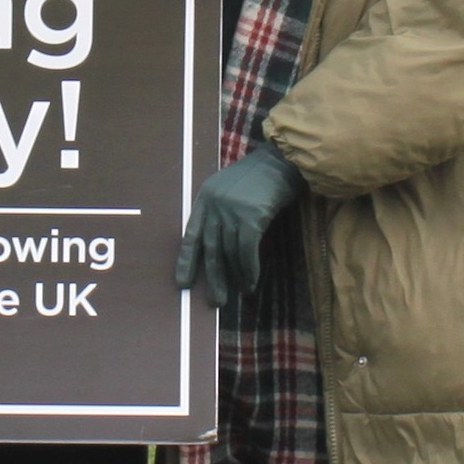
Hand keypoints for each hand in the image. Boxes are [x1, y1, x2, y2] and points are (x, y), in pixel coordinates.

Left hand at [172, 140, 302, 309]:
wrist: (281, 162)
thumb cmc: (258, 178)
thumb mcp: (230, 190)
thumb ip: (220, 212)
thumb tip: (219, 249)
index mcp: (205, 198)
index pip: (191, 234)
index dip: (186, 260)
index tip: (182, 283)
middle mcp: (214, 205)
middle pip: (210, 248)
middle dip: (213, 277)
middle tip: (215, 301)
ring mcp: (232, 210)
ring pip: (230, 252)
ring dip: (237, 276)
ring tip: (241, 291)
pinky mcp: (251, 216)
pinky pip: (247, 251)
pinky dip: (249, 269)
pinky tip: (251, 282)